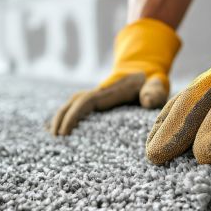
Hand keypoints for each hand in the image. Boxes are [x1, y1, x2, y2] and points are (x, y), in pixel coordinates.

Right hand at [51, 18, 180, 135]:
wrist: (146, 71)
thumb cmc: (152, 83)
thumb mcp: (156, 86)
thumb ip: (154, 91)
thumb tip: (147, 101)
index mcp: (110, 91)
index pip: (86, 102)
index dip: (73, 116)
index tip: (65, 132)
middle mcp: (100, 92)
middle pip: (74, 102)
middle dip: (62, 118)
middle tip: (55, 138)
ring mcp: (97, 96)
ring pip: (73, 103)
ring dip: (61, 117)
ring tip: (54, 135)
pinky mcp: (98, 101)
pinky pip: (78, 107)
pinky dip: (67, 116)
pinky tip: (60, 129)